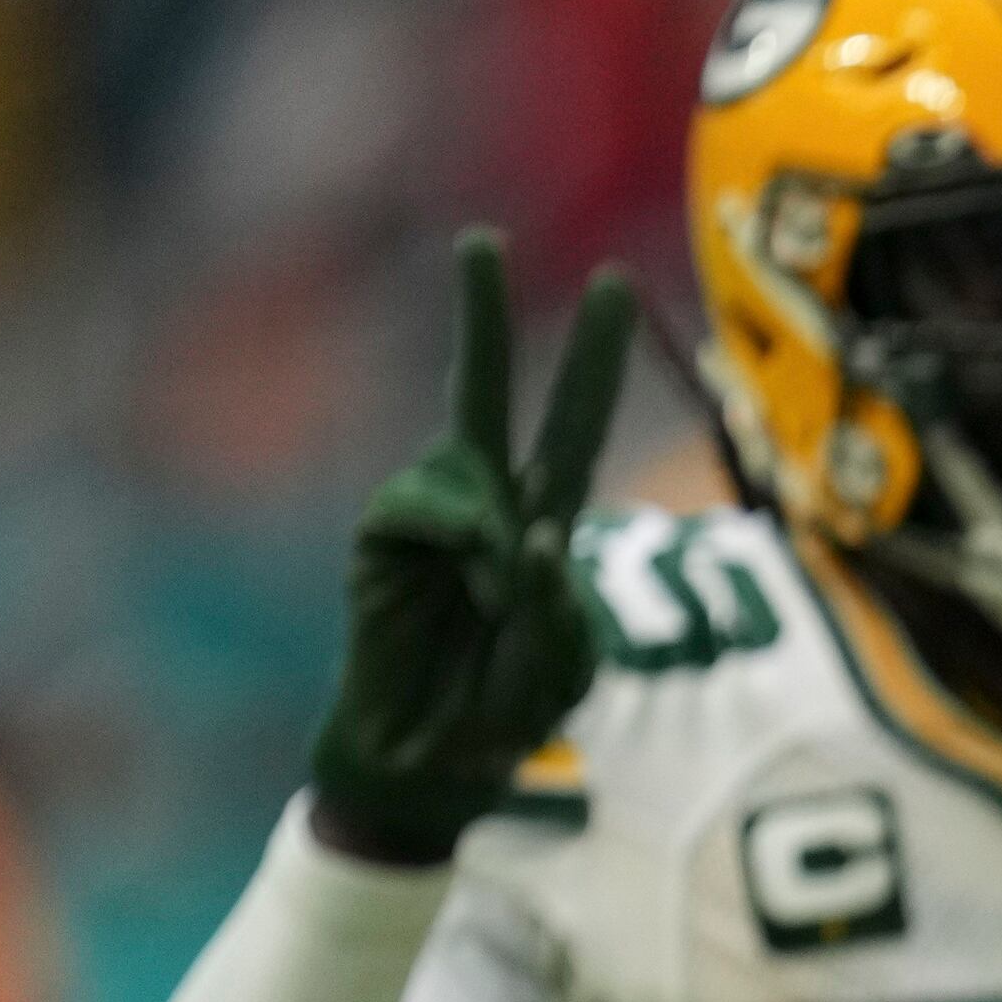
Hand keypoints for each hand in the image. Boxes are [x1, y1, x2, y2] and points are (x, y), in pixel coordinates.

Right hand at [305, 229, 635, 864]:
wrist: (434, 760)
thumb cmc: (507, 710)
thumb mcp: (561, 664)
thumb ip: (554, 602)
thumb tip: (529, 533)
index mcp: (543, 522)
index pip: (571, 428)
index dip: (592, 362)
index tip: (617, 286)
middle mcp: (487, 504)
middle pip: (487, 395)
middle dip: (479, 318)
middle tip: (479, 241)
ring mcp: (430, 518)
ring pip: (462, 461)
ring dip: (494, 530)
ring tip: (495, 600)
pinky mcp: (383, 540)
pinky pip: (422, 507)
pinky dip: (457, 539)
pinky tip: (466, 583)